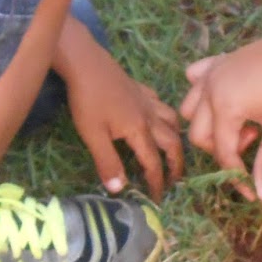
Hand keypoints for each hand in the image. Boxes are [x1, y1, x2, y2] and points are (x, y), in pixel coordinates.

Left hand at [63, 37, 182, 196]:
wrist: (85, 63)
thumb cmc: (87, 100)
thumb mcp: (93, 136)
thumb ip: (108, 163)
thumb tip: (119, 190)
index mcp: (139, 130)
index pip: (153, 163)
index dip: (156, 182)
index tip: (158, 198)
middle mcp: (149, 116)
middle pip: (172, 143)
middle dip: (176, 163)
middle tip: (174, 179)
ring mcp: (146, 101)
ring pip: (171, 121)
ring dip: (175, 138)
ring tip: (172, 150)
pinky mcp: (139, 89)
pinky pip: (160, 104)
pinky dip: (164, 115)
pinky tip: (157, 117)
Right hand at [181, 28, 261, 201]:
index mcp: (224, 107)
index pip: (223, 152)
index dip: (237, 177)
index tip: (253, 193)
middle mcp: (210, 89)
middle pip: (200, 134)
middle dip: (224, 148)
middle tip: (255, 141)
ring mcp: (213, 72)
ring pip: (192, 108)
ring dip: (210, 124)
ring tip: (242, 122)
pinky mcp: (221, 60)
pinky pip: (197, 78)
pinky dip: (203, 92)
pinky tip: (226, 97)